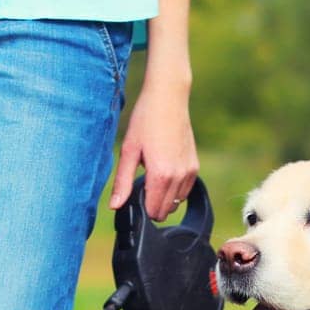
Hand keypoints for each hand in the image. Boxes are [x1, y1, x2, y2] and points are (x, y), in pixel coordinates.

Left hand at [109, 78, 197, 221]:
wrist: (168, 98)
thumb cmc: (145, 120)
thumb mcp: (128, 151)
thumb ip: (122, 182)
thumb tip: (115, 206)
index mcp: (160, 175)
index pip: (152, 211)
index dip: (141, 208)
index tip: (134, 195)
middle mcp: (178, 177)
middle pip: (165, 211)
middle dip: (152, 205)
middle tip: (141, 184)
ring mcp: (189, 172)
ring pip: (176, 203)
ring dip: (164, 198)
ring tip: (152, 177)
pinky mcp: (195, 166)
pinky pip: (186, 191)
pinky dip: (175, 189)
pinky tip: (164, 173)